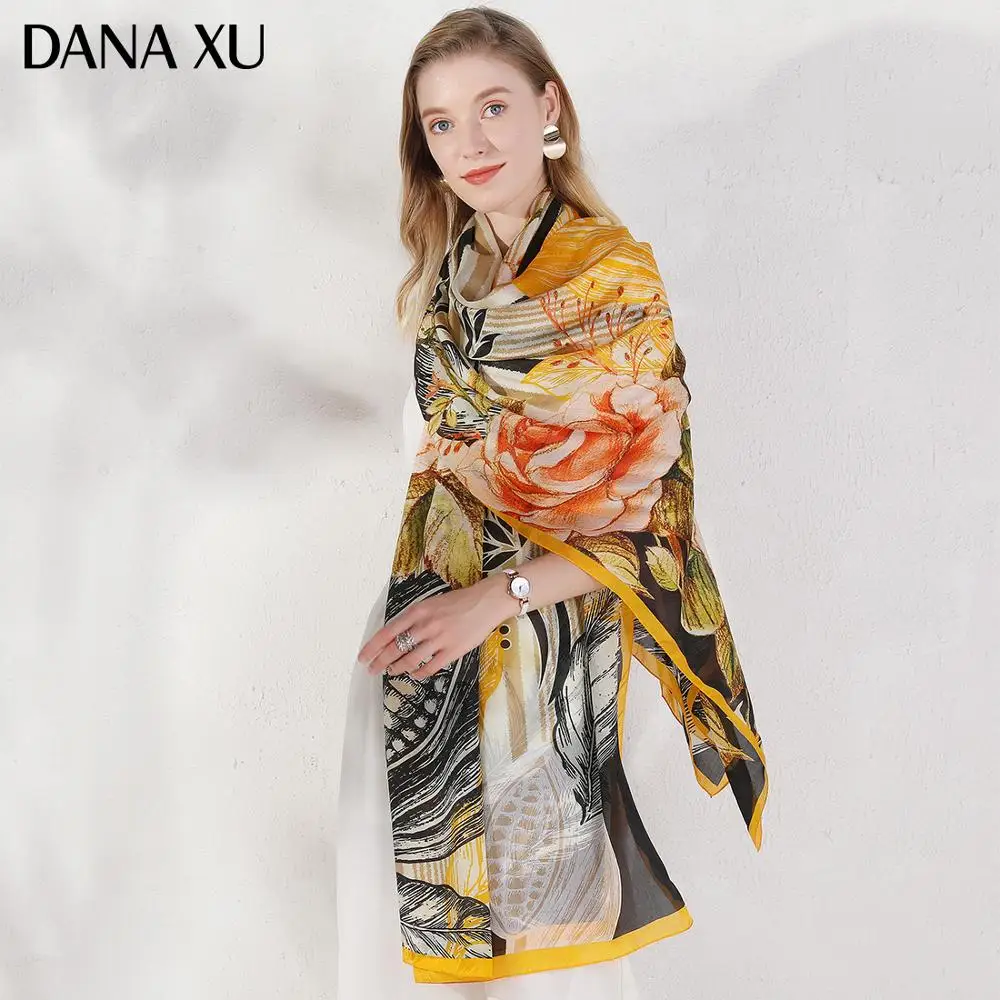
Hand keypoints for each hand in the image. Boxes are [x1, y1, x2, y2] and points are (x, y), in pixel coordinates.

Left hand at [359, 574, 512, 681]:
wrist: (487, 602)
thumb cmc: (459, 601)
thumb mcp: (431, 602)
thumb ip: (414, 617)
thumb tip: (396, 633)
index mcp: (418, 611)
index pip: (388, 632)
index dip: (373, 647)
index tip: (363, 657)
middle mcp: (426, 625)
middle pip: (395, 649)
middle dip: (380, 661)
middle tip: (372, 669)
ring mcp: (439, 639)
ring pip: (411, 660)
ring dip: (397, 668)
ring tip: (391, 671)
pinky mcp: (453, 651)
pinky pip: (431, 667)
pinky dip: (419, 674)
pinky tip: (414, 675)